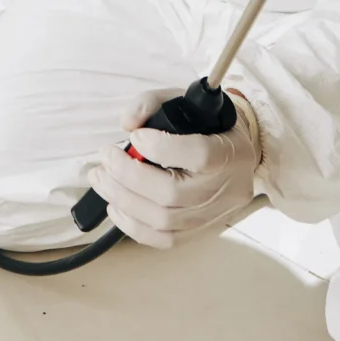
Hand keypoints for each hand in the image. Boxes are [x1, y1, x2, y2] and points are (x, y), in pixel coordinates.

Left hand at [89, 87, 261, 248]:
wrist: (237, 154)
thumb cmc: (208, 126)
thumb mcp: (184, 101)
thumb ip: (151, 103)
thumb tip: (128, 122)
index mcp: (230, 150)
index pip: (200, 155)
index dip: (160, 147)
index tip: (135, 136)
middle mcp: (227, 187)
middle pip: (172, 193)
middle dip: (127, 176)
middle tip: (105, 160)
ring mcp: (214, 213)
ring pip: (164, 220)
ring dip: (123, 200)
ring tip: (102, 180)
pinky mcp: (201, 230)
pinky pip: (165, 240)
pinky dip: (133, 225)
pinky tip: (116, 207)